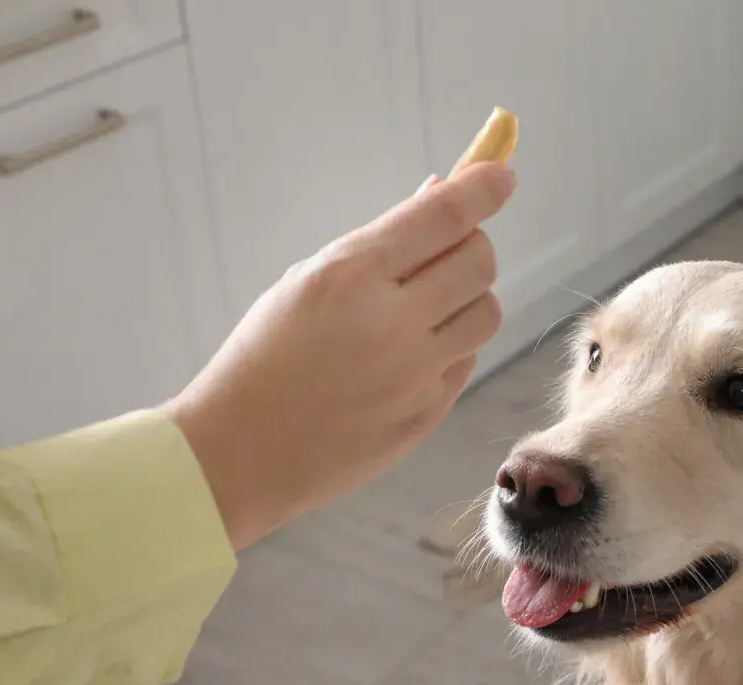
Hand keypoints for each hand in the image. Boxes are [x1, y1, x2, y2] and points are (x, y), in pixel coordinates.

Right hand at [163, 163, 515, 548]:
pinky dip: (450, 347)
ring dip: (469, 298)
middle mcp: (392, 322)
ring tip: (428, 305)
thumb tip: (441, 195)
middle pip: (480, 261)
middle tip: (451, 250)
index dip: (484, 186)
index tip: (502, 175)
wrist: (241, 451)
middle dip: (473, 246)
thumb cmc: (264, 357)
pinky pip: (465, 362)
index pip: (444, 215)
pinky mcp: (427, 414)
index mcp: (350, 274)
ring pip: (486, 313)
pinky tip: (410, 354)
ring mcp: (414, 373)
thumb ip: (378, 245)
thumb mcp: (304, 282)